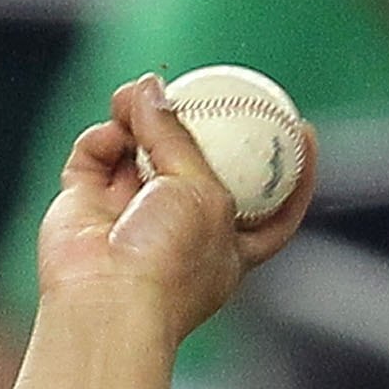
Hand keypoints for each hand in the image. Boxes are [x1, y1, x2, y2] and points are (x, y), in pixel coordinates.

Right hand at [34, 73, 318, 351]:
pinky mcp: (85, 205)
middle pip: (194, 166)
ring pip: (140, 152)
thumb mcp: (203, 191)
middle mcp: (182, 230)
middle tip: (190, 87)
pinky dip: (103, 139)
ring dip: (139, 119)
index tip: (303, 130)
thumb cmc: (170, 261)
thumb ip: (180, 138)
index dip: (293, 171)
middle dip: (191, 125)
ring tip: (135, 93)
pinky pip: (95, 158)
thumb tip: (150, 89)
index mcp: (230, 245)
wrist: (106, 300)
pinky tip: (112, 128)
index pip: (275, 208)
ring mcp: (131, 217)